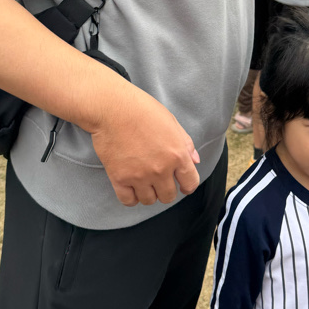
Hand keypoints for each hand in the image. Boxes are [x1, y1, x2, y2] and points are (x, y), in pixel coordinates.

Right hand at [90, 85, 200, 206]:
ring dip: (148, 193)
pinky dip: (131, 197)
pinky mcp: (119, 178)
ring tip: (144, 180)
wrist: (113, 107)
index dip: (187, 185)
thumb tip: (195, 161)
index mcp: (177, 154)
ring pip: (149, 200)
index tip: (182, 185)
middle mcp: (161, 169)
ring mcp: (140, 175)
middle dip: (166, 189)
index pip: (190, 183)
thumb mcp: (171, 122)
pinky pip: (129, 201)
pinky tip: (131, 186)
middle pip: (169, 196)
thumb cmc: (142, 110)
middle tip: (159, 179)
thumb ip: (186, 143)